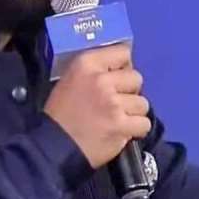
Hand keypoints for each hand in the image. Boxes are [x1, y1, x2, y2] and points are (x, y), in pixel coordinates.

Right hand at [44, 44, 150, 168]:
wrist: (54, 146)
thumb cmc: (61, 113)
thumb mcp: (71, 79)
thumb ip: (96, 71)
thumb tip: (123, 70)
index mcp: (87, 64)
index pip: (123, 52)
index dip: (124, 67)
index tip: (118, 79)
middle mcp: (101, 80)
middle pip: (136, 78)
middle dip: (130, 91)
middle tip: (117, 103)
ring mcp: (113, 103)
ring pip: (142, 103)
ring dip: (133, 113)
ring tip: (118, 120)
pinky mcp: (120, 125)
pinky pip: (144, 123)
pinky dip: (136, 129)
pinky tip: (123, 132)